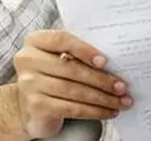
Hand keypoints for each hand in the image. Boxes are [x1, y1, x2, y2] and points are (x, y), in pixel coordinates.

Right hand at [14, 30, 132, 138]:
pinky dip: (94, 111)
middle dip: (101, 79)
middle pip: (71, 68)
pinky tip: (108, 112)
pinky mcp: (36, 106)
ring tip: (121, 101)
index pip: (61, 39)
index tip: (105, 61)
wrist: (30, 104)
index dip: (84, 50)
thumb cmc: (53, 75)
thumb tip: (115, 60)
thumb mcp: (60, 58)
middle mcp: (28, 60)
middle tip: (122, 86)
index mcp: (36, 41)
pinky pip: (71, 108)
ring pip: (74, 91)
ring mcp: (29, 84)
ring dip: (102, 98)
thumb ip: (78, 53)